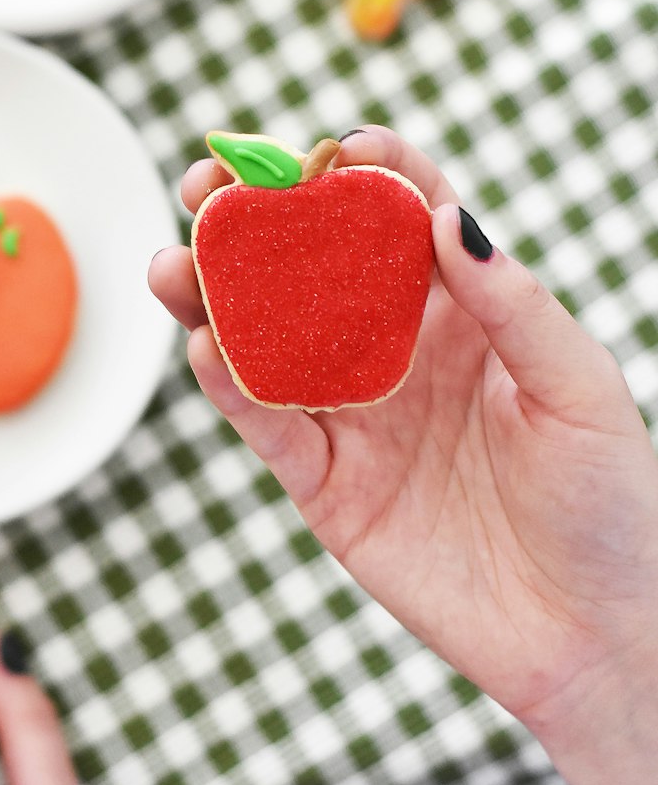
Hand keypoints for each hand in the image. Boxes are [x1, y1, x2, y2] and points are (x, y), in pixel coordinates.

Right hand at [150, 126, 657, 784]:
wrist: (594, 635)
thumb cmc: (609, 501)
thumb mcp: (576, 388)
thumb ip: (513, 302)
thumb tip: (443, 216)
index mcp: (461, 310)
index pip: (400, 218)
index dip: (364, 173)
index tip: (333, 149)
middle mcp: (396, 350)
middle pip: (309, 265)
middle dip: (255, 219)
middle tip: (209, 189)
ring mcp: (354, 413)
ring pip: (265, 339)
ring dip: (213, 296)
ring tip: (175, 261)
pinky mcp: (326, 483)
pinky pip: (268, 424)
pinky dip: (229, 385)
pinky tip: (202, 345)